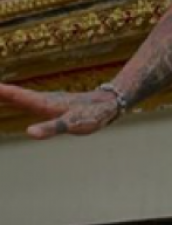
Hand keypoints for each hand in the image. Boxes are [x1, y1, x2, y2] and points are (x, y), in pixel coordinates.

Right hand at [0, 83, 120, 139]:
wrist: (108, 105)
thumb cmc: (91, 116)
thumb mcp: (71, 124)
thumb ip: (51, 128)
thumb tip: (29, 132)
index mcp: (45, 103)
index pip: (18, 96)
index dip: (2, 92)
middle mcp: (44, 99)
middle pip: (16, 95)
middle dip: (0, 92)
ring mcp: (48, 100)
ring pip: (22, 96)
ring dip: (7, 94)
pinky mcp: (53, 104)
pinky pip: (30, 100)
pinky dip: (18, 98)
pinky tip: (16, 100)